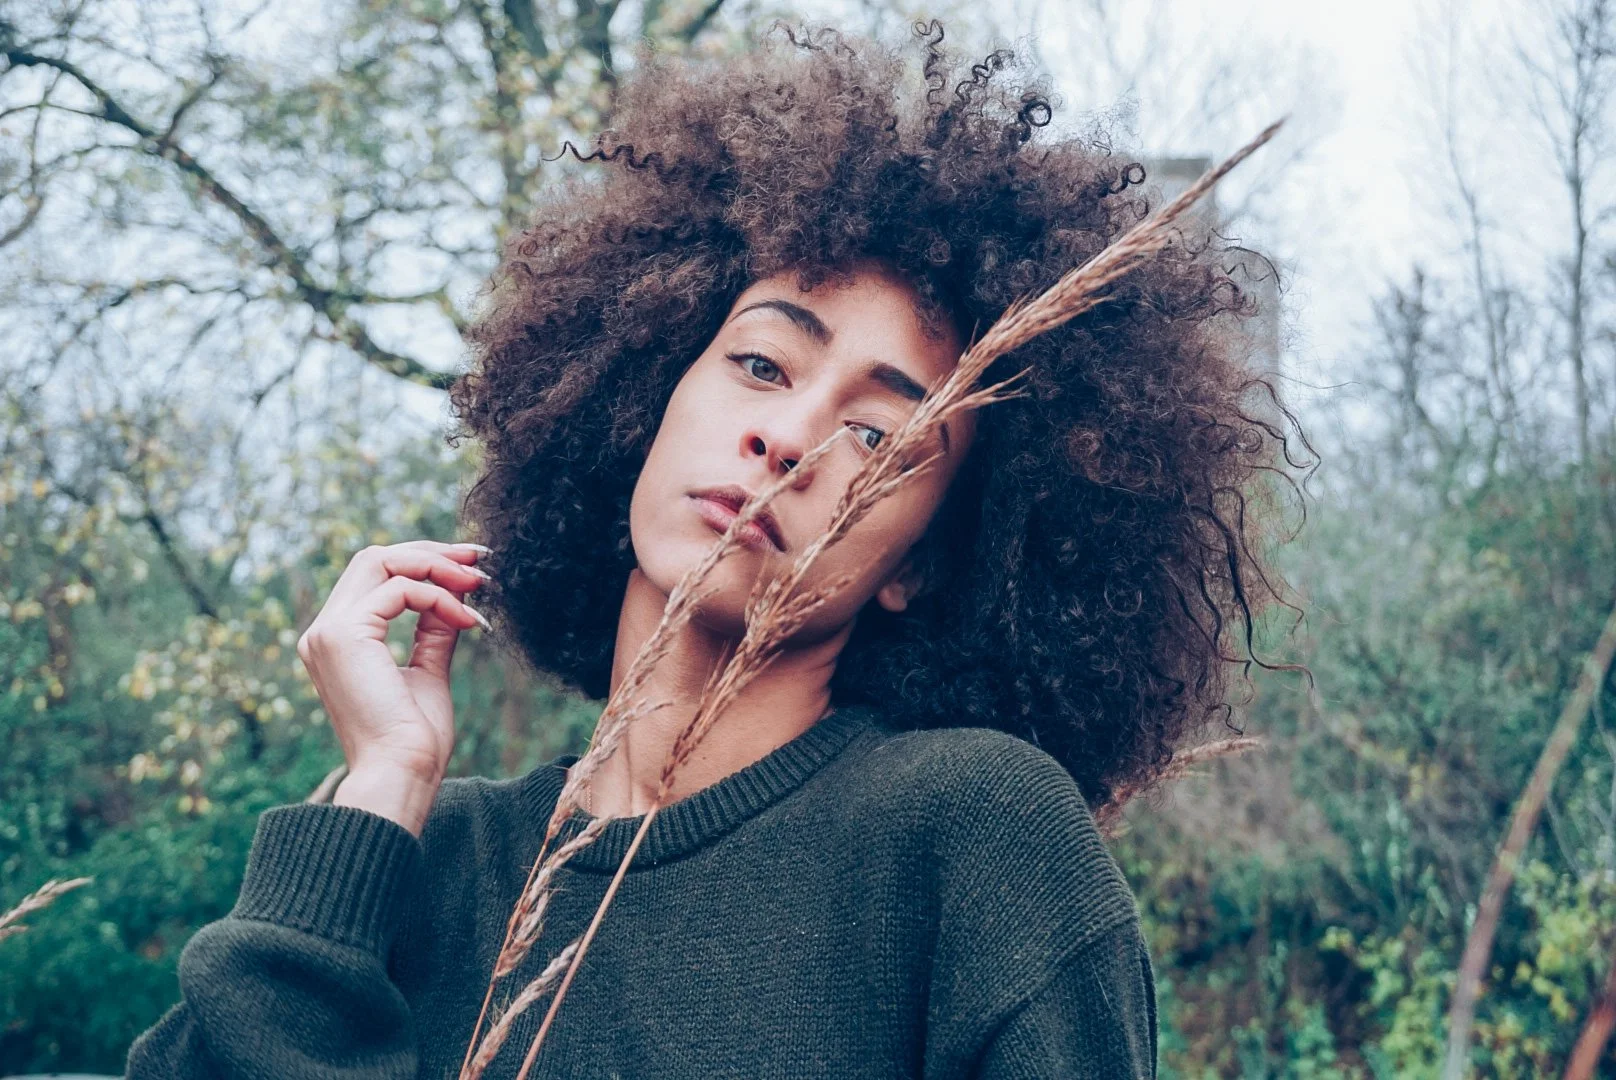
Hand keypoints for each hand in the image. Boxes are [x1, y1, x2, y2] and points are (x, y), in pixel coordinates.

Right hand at [295, 540, 491, 833]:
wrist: (402, 775)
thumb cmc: (415, 739)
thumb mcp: (429, 670)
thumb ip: (434, 629)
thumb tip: (455, 591)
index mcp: (338, 641)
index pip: (375, 576)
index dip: (423, 562)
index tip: (471, 568)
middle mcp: (323, 632)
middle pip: (375, 558)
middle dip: (431, 553)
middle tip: (478, 560)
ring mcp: (327, 632)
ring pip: (382, 561)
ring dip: (437, 567)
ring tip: (478, 584)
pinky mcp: (343, 635)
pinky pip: (399, 590)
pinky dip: (439, 596)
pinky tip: (467, 618)